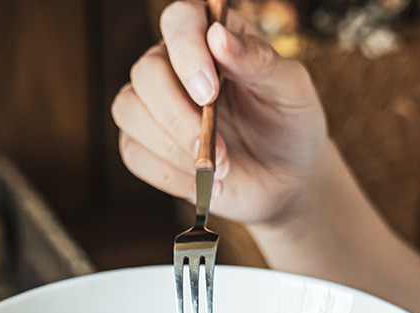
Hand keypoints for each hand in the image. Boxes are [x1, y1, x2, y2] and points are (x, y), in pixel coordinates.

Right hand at [111, 0, 328, 225]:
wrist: (286, 179)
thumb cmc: (289, 125)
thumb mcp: (290, 90)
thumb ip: (259, 62)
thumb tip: (218, 37)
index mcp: (211, 37)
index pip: (180, 21)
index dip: (187, 53)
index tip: (209, 93)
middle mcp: (175, 65)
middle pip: (146, 73)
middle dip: (178, 116)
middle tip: (219, 150)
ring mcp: (156, 106)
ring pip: (129, 111)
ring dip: (171, 147)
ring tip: (218, 169)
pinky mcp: (147, 145)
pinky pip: (133, 153)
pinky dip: (167, 174)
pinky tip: (201, 184)